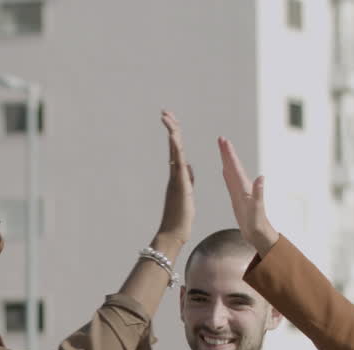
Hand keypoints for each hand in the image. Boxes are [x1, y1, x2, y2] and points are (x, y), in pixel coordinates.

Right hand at [155, 110, 193, 245]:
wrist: (173, 234)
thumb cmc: (180, 219)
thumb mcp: (187, 194)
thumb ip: (187, 179)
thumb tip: (188, 165)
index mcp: (178, 176)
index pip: (177, 150)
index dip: (175, 135)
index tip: (171, 120)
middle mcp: (175, 174)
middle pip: (174, 146)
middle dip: (170, 127)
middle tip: (165, 111)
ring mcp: (175, 178)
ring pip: (174, 150)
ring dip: (171, 132)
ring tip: (167, 116)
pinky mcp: (179, 184)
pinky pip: (177, 161)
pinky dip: (175, 148)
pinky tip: (173, 136)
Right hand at [218, 137, 279, 254]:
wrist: (259, 234)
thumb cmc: (258, 224)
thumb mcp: (257, 209)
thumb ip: (259, 193)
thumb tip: (261, 177)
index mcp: (245, 187)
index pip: (235, 167)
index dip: (229, 154)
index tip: (224, 141)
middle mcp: (243, 186)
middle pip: (233, 165)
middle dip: (227, 152)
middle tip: (221, 139)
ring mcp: (240, 191)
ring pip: (231, 171)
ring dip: (226, 160)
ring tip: (222, 149)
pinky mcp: (237, 198)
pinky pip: (230, 182)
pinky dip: (226, 173)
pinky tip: (224, 170)